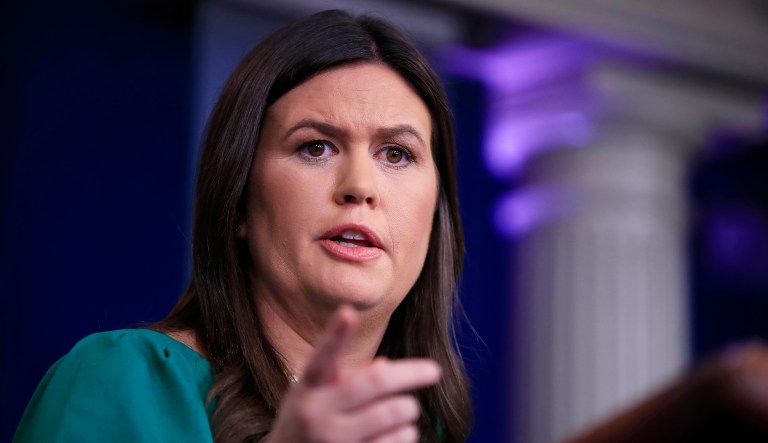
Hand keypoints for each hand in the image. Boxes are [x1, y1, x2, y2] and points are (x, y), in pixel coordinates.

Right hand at [266, 305, 441, 442]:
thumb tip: (387, 367)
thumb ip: (349, 376)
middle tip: (434, 370)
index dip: (335, 334)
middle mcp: (317, 414)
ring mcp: (334, 441)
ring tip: (407, 408)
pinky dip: (406, 433)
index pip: (323, 358)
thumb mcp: (319, 395)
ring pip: (393, 413)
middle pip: (374, 382)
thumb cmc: (309, 419)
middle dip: (410, 374)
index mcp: (308, 389)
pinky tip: (400, 432)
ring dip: (409, 408)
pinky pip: (396, 441)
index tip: (348, 311)